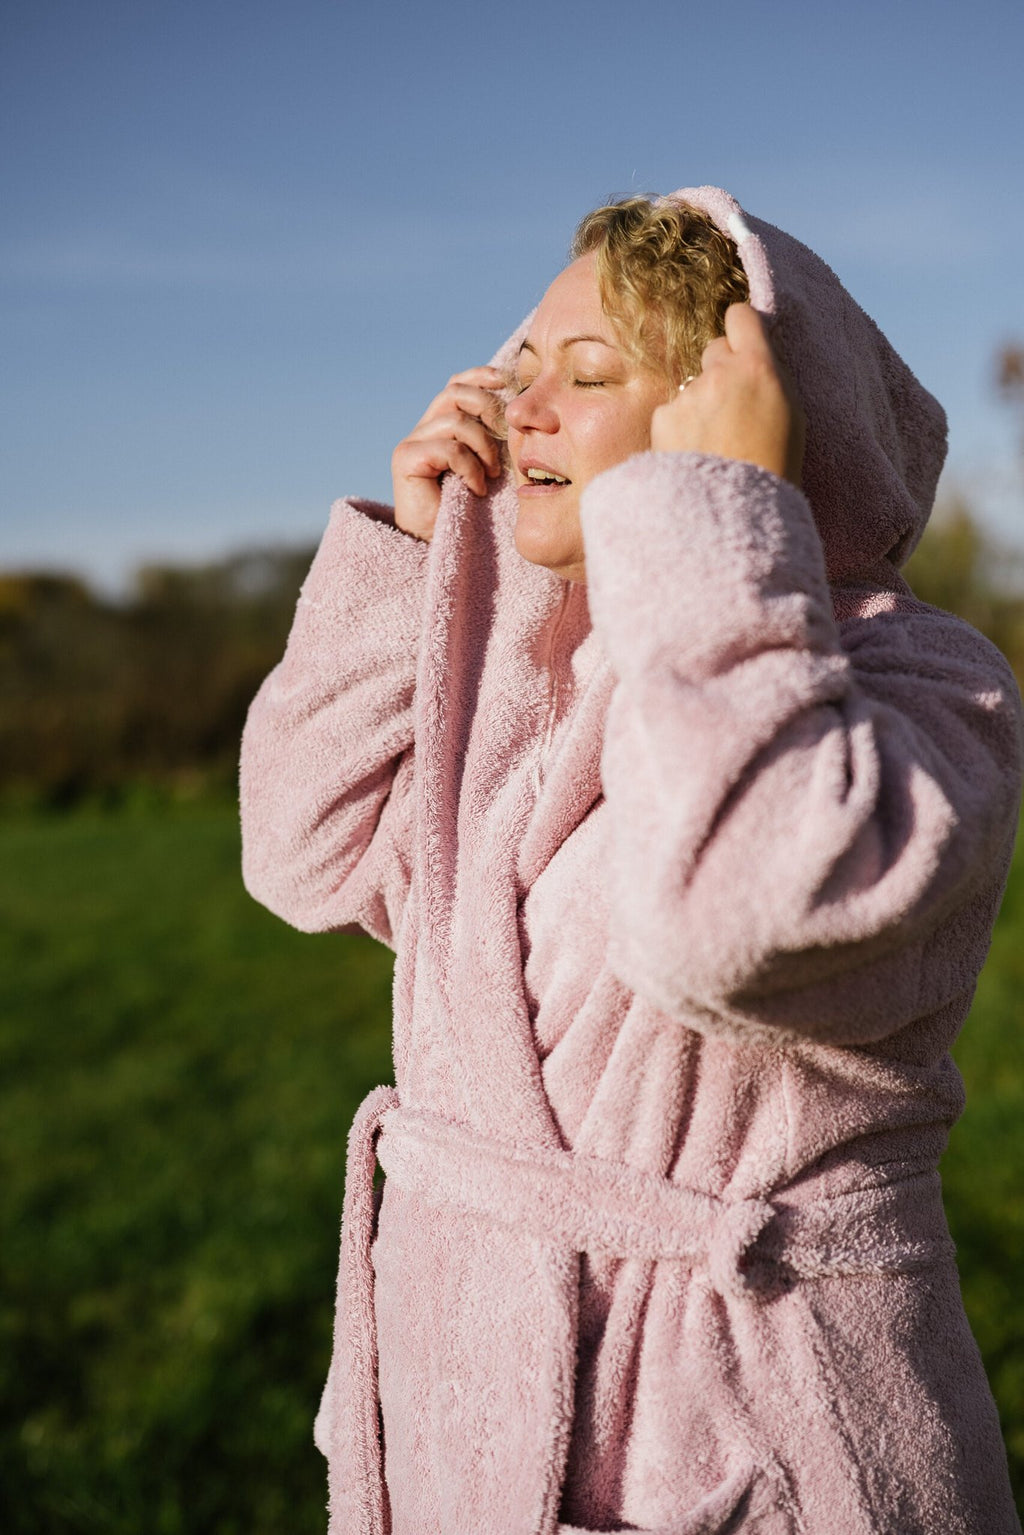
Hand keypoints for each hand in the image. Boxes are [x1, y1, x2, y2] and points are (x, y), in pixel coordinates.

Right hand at [391, 366, 505, 541]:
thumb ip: (495, 437)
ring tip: (493, 474)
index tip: (508, 381)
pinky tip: (477, 489)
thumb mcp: (490, 464)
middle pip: (455, 393)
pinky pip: (449, 449)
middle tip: (507, 440)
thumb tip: (522, 409)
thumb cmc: (472, 509)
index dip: (481, 376)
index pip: (457, 384)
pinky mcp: (406, 458)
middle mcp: (424, 428)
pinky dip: (470, 468)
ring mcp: (412, 442)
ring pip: (456, 421)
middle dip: (489, 410)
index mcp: (442, 424)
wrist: (444, 545)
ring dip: (484, 447)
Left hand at [650, 304, 805, 487]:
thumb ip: (769, 376)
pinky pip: (672, 412)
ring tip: (714, 443)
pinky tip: (693, 453)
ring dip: (700, 405)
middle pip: (714, 349)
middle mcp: (720, 373)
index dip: (740, 327)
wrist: (735, 511)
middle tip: (731, 408)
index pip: (741, 316)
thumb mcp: (790, 414)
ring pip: (693, 386)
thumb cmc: (773, 467)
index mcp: (758, 367)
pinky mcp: (663, 417)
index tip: (741, 340)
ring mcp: (689, 394)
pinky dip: (680, 428)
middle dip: (721, 370)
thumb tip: (752, 353)